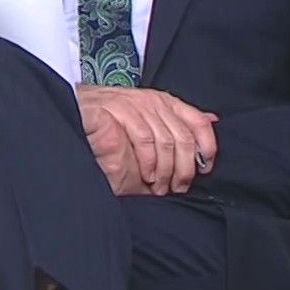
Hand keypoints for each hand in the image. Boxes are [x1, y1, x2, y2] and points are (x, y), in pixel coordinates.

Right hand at [76, 86, 217, 196]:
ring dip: (166, 171)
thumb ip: (181, 131)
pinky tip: (146, 175)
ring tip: (159, 186)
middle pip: (185, 137)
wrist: (76, 130)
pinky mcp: (117, 109)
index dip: (207, 147)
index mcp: (165, 104)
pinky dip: (149, 163)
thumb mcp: (152, 141)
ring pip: (167, 141)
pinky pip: (145, 138)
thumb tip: (213, 122)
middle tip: (177, 187)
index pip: (199, 122)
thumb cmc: (112, 139)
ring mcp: (135, 103)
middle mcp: (153, 101)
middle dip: (185, 168)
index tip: (205, 169)